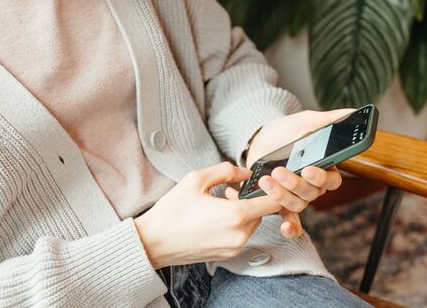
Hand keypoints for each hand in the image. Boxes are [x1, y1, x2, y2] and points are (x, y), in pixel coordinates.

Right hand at [135, 162, 280, 268]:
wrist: (153, 243)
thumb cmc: (172, 212)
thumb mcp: (196, 179)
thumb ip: (226, 171)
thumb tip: (246, 172)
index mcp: (235, 215)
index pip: (274, 202)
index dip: (273, 189)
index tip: (263, 181)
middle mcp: (239, 234)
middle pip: (264, 213)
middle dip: (251, 199)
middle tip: (229, 191)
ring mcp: (234, 247)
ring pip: (253, 224)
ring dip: (243, 212)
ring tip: (220, 203)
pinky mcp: (227, 255)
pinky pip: (242, 235)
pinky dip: (236, 224)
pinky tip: (215, 217)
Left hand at [246, 109, 353, 238]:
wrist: (260, 139)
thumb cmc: (287, 130)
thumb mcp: (306, 121)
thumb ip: (328, 119)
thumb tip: (353, 112)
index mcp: (325, 168)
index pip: (332, 180)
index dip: (321, 177)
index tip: (308, 168)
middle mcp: (313, 185)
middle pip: (312, 193)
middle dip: (295, 183)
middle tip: (279, 171)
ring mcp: (297, 195)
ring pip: (298, 203)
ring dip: (282, 195)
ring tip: (266, 180)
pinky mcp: (281, 202)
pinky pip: (291, 219)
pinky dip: (290, 227)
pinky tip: (284, 228)